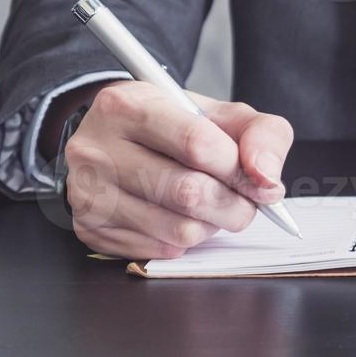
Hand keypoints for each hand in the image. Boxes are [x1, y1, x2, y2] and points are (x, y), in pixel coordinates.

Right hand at [62, 82, 293, 259]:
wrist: (117, 140)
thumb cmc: (176, 125)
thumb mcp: (220, 113)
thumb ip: (261, 134)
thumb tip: (269, 180)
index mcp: (128, 106)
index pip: (198, 144)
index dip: (241, 169)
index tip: (262, 181)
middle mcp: (96, 149)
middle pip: (189, 192)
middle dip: (235, 204)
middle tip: (246, 201)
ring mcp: (87, 193)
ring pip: (179, 228)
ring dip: (213, 225)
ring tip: (214, 206)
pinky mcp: (89, 229)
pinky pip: (160, 250)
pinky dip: (187, 239)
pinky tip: (183, 217)